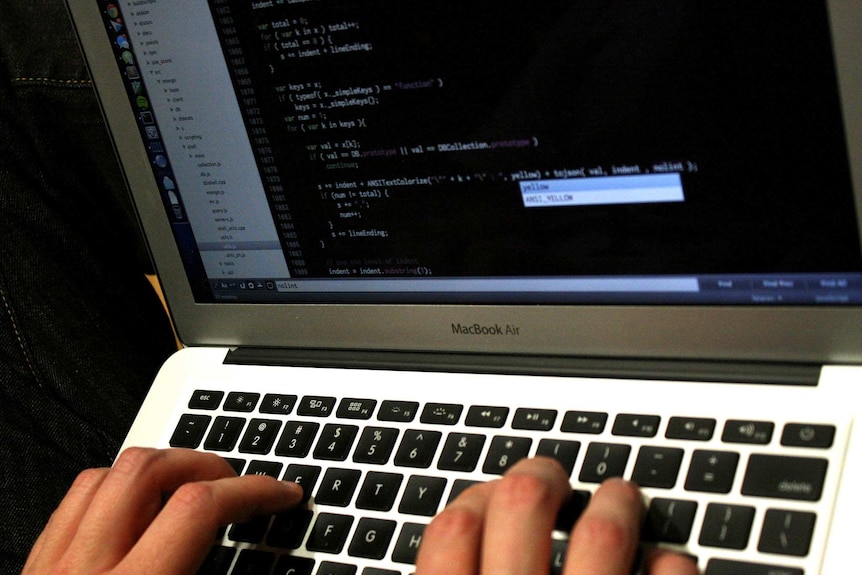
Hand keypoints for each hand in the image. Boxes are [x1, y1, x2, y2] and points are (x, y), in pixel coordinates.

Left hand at [23, 447, 301, 574]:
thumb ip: (217, 571)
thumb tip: (268, 558)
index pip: (198, 509)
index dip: (253, 492)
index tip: (281, 494)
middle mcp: (86, 569)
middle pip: (145, 470)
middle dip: (203, 464)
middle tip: (234, 483)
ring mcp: (51, 566)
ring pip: (103, 476)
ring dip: (157, 468)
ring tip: (189, 487)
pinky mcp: (34, 571)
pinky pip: (72, 504)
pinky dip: (112, 490)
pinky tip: (135, 509)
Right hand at [415, 457, 698, 574]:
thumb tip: (461, 543)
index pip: (453, 529)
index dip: (475, 500)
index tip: (491, 498)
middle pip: (524, 502)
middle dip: (542, 477)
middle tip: (551, 478)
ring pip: (604, 530)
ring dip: (619, 501)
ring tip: (623, 496)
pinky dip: (671, 564)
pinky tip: (668, 564)